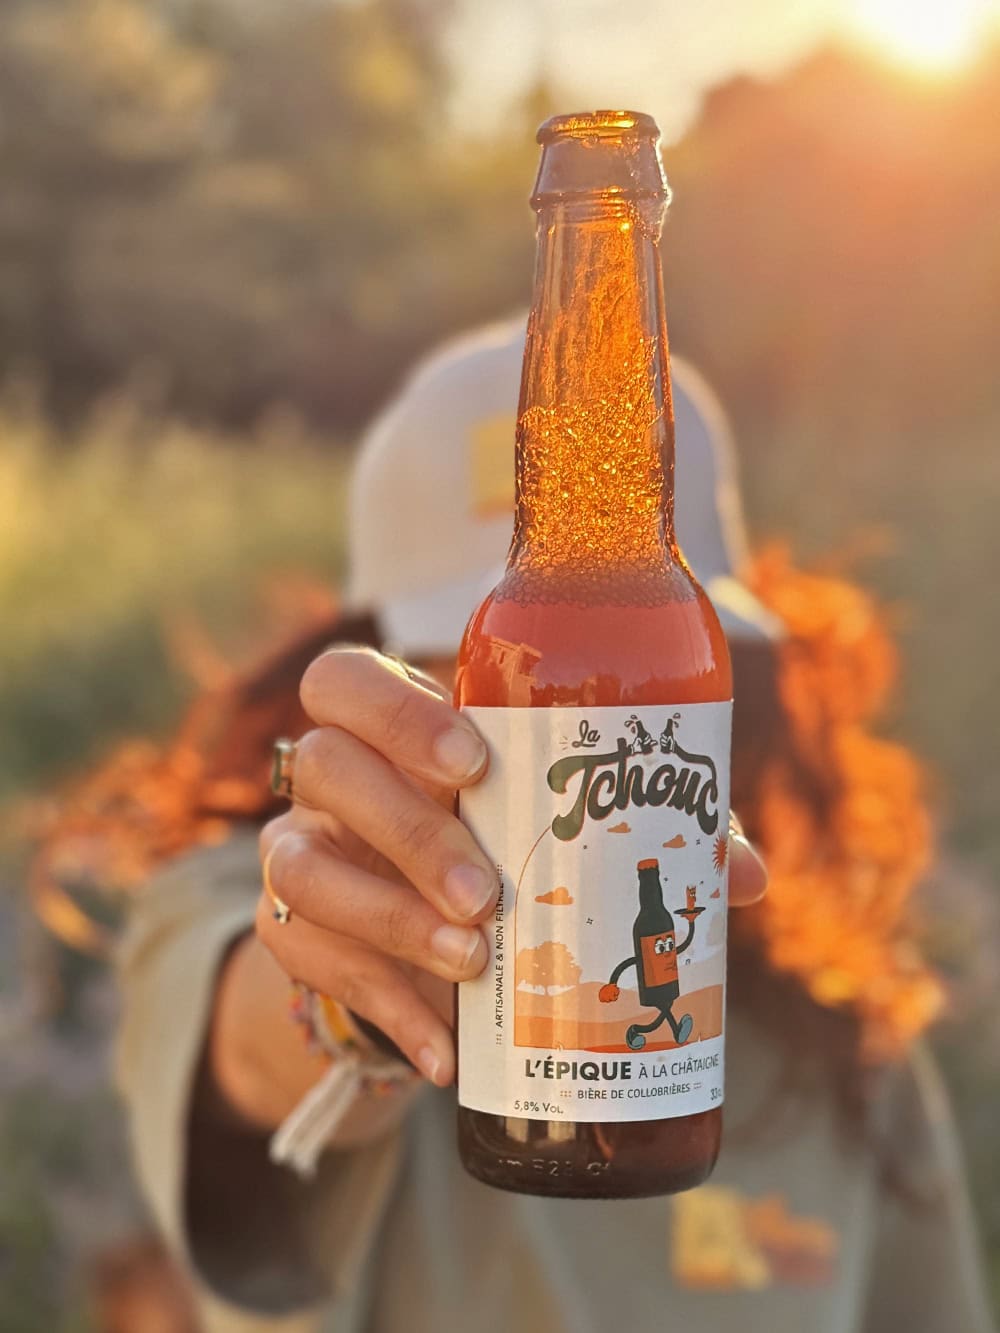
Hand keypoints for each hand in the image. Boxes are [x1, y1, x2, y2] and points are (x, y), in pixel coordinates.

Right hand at [257, 648, 767, 1088]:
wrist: (420, 927)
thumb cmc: (501, 843)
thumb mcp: (555, 822)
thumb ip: (640, 831)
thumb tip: (747, 877)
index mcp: (392, 727)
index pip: (348, 680)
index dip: (396, 713)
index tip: (477, 762)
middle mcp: (330, 778)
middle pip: (324, 765)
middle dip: (408, 830)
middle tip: (487, 896)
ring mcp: (300, 851)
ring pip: (298, 867)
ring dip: (387, 918)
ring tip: (472, 965)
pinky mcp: (288, 934)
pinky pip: (305, 962)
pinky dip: (383, 1009)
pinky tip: (445, 1050)